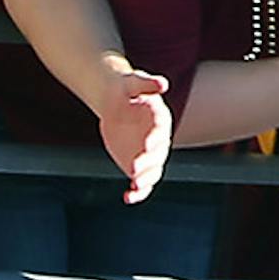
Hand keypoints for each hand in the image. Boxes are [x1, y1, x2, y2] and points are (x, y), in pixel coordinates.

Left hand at [99, 68, 171, 204]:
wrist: (115, 100)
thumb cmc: (124, 88)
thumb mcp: (132, 82)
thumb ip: (146, 83)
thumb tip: (163, 83)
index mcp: (160, 119)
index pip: (161, 131)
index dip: (155, 139)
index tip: (146, 145)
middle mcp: (158, 139)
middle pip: (158, 155)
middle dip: (148, 163)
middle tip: (133, 169)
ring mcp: (149, 154)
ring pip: (153, 171)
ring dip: (145, 181)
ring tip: (134, 187)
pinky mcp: (138, 164)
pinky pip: (141, 182)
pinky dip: (137, 191)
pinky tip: (128, 197)